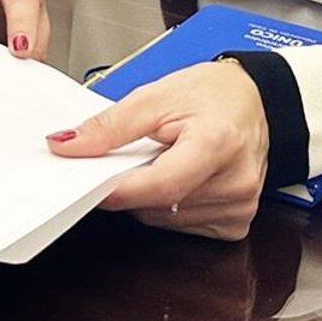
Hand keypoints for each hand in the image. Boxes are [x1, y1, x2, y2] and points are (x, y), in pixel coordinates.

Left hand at [47, 62, 267, 240]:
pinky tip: (181, 179)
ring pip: (165, 220)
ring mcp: (240, 206)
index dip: (119, 189)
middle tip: (137, 154)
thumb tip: (66, 145)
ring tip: (166, 160)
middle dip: (132, 184)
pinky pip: (183, 227)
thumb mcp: (155, 95)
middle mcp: (236, 182)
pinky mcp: (237, 223)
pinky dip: (169, 207)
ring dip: (150, 197)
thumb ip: (109, 126)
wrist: (254, 99)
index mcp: (218, 144)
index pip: (160, 185)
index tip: (88, 184)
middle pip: (158, 205)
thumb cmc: (211, 93)